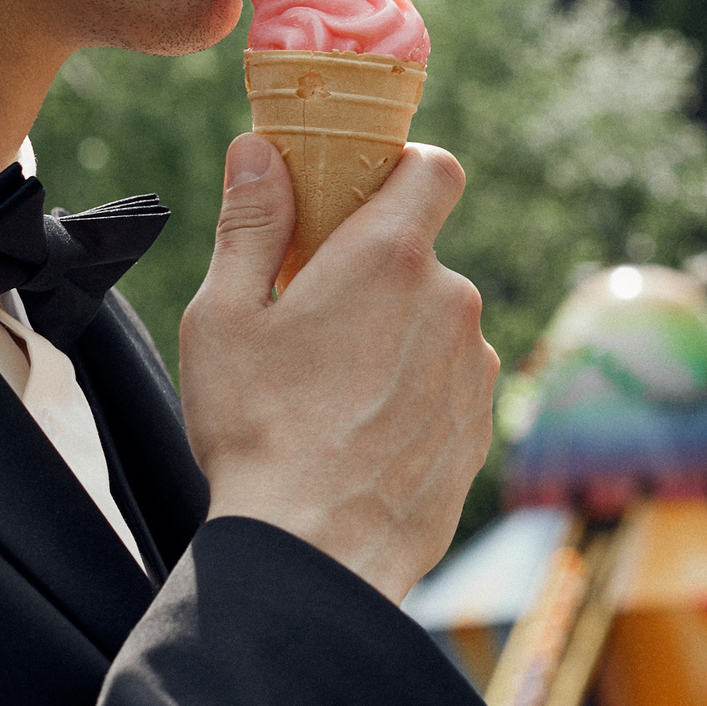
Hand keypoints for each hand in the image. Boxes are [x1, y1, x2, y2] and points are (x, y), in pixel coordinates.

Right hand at [180, 132, 497, 601]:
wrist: (314, 555)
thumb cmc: (257, 431)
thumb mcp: (224, 317)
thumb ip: (251, 222)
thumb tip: (259, 149)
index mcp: (389, 258)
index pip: (433, 168)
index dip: (400, 168)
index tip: (358, 194)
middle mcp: (451, 301)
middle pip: (421, 255)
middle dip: (376, 271)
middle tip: (313, 318)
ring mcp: (475, 367)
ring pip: (435, 322)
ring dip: (397, 336)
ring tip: (332, 393)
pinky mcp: (482, 424)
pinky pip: (449, 381)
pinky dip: (415, 391)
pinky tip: (362, 433)